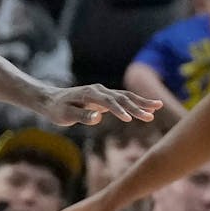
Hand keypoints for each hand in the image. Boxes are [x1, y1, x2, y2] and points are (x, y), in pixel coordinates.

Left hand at [38, 84, 159, 126]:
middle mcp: (99, 90)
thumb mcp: (65, 115)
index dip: (119, 111)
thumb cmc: (56, 109)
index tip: (129, 119)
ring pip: (126, 96)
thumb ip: (81, 115)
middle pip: (122, 98)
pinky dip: (136, 103)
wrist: (51, 100)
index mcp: (90, 94)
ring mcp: (103, 92)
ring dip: (142, 102)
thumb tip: (97, 118)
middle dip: (137, 107)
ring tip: (158, 107)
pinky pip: (123, 99)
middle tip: (152, 116)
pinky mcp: (105, 97)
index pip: (108, 102)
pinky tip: (148, 107)